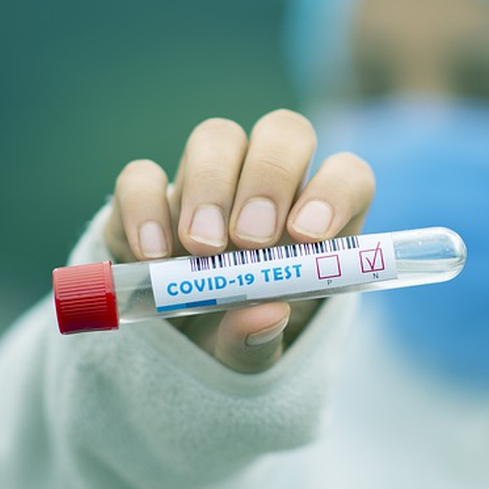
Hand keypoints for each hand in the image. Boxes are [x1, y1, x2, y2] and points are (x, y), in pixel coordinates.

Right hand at [104, 109, 373, 372]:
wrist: (177, 350)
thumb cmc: (238, 341)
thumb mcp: (254, 355)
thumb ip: (260, 341)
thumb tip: (265, 314)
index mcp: (316, 220)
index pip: (347, 175)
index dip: (333, 191)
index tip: (306, 236)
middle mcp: (267, 185)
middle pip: (284, 133)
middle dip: (269, 177)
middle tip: (249, 240)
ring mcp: (208, 182)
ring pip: (217, 137)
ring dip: (210, 186)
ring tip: (200, 250)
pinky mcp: (148, 196)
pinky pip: (141, 175)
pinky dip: (145, 208)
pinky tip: (151, 254)